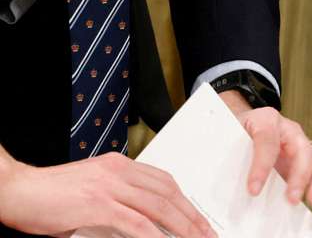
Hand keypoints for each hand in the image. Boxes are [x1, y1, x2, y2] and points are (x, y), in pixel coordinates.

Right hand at [0, 149, 213, 237]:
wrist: (17, 189)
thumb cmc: (48, 194)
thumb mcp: (91, 189)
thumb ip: (117, 197)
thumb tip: (141, 219)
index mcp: (119, 165)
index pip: (164, 181)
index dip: (185, 200)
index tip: (198, 216)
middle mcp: (118, 171)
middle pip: (168, 194)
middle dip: (192, 216)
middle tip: (208, 233)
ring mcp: (109, 187)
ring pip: (158, 207)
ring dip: (182, 227)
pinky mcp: (98, 205)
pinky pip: (135, 222)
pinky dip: (154, 235)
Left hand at [218, 92, 311, 207]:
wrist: (244, 124)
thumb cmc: (234, 136)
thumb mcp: (225, 140)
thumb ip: (224, 158)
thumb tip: (209, 190)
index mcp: (264, 120)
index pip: (266, 139)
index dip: (261, 165)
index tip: (253, 190)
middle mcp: (289, 129)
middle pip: (302, 147)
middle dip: (299, 175)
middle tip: (291, 200)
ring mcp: (303, 142)